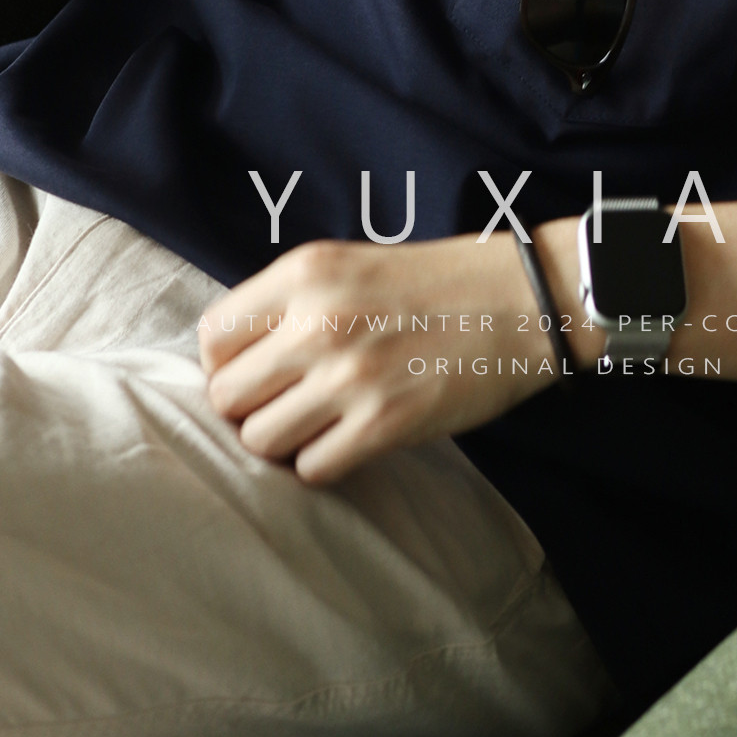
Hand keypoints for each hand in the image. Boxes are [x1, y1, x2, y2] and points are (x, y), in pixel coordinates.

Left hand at [197, 228, 573, 483]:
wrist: (523, 301)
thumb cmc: (436, 286)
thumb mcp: (350, 267)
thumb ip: (290, 304)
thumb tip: (232, 365)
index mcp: (304, 274)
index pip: (213, 338)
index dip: (226, 366)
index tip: (255, 376)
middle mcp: (318, 322)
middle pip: (227, 396)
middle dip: (250, 409)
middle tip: (286, 406)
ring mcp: (350, 375)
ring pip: (260, 440)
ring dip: (285, 441)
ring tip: (320, 425)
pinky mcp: (384, 423)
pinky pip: (311, 469)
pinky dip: (324, 464)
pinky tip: (352, 440)